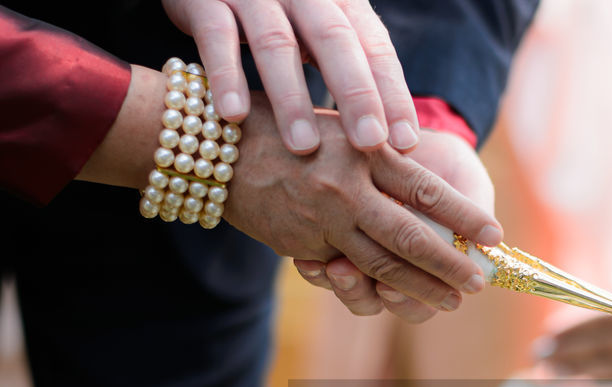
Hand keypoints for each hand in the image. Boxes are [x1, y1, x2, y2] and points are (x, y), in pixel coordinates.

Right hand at [162, 0, 417, 153]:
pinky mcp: (205, 0)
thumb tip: (391, 139)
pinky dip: (227, 76)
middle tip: (370, 144)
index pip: (374, 46)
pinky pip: (217, 36)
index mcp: (337, 2)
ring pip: (277, 43)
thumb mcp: (317, 31)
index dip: (392, 93)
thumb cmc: (273, 15)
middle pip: (335, 41)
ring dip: (292, 98)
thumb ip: (350, 69)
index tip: (407, 142)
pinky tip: (235, 116)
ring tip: (304, 148)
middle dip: (356, 94)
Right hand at [227, 104, 499, 310]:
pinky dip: (370, 288)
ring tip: (449, 301)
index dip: (464, 216)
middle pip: (410, 237)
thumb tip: (434, 197)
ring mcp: (324, 221)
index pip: (427, 191)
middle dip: (449, 264)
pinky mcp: (303, 246)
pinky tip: (396, 299)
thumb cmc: (291, 130)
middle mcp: (348, 189)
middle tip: (477, 284)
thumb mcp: (344, 132)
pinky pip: (342, 274)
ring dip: (418, 288)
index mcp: (366, 153)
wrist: (221, 148)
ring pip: (380, 265)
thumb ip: (384, 160)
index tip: (494, 235)